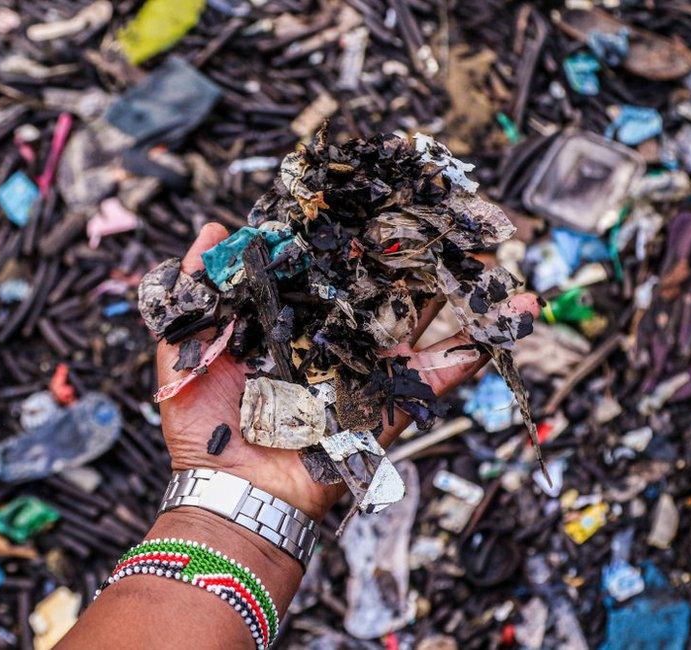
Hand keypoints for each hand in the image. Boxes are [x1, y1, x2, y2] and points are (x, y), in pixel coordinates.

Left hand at [155, 222, 539, 520]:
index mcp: (291, 320)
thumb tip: (209, 229)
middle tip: (444, 213)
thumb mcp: (184, 352)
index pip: (327, 266)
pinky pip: (436, 377)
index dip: (352, 233)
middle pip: (381, 285)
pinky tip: (506, 318)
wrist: (235, 495)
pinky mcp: (389, 404)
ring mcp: (365, 369)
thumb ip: (194, 292)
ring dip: (456, 286)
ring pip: (419, 320)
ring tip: (488, 249)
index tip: (376, 196)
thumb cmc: (204, 428)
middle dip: (414, 251)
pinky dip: (472, 350)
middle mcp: (334, 338)